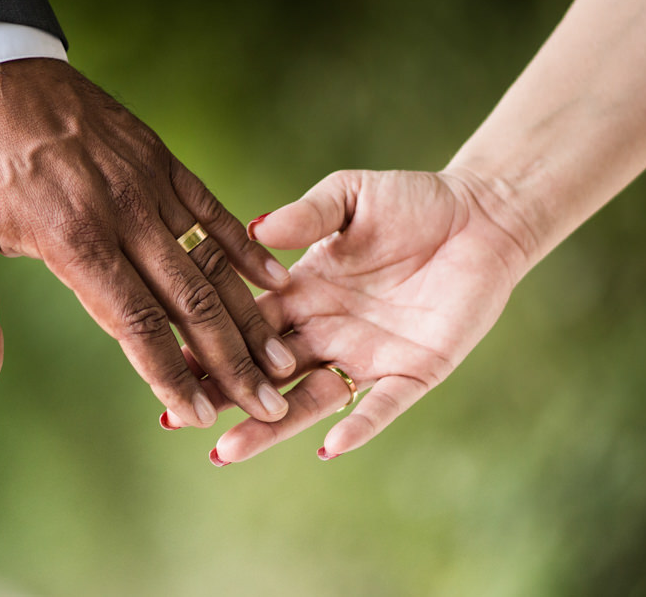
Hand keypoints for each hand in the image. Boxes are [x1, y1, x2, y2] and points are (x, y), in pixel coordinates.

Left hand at [0, 58, 294, 425]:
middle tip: (266, 405)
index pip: (135, 324)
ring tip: (282, 359)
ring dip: (249, 314)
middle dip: (231, 361)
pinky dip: (244, 245)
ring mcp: (147, 183)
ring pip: (210, 262)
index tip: (198, 415)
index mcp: (72, 240)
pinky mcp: (159, 158)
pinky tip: (274, 278)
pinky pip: (213, 208)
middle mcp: (122, 214)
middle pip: (188, 302)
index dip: (170, 375)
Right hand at [165, 169, 532, 460]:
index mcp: (302, 292)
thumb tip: (252, 228)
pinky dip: (358, 424)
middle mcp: (325, 331)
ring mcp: (366, 355)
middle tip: (178, 418)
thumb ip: (304, 214)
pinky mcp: (413, 371)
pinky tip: (331, 444)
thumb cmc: (412, 201)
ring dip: (271, 426)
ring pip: (309, 400)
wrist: (481, 216)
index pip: (244, 322)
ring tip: (229, 449)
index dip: (207, 340)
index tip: (165, 357)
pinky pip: (382, 405)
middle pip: (264, 371)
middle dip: (224, 393)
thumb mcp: (349, 197)